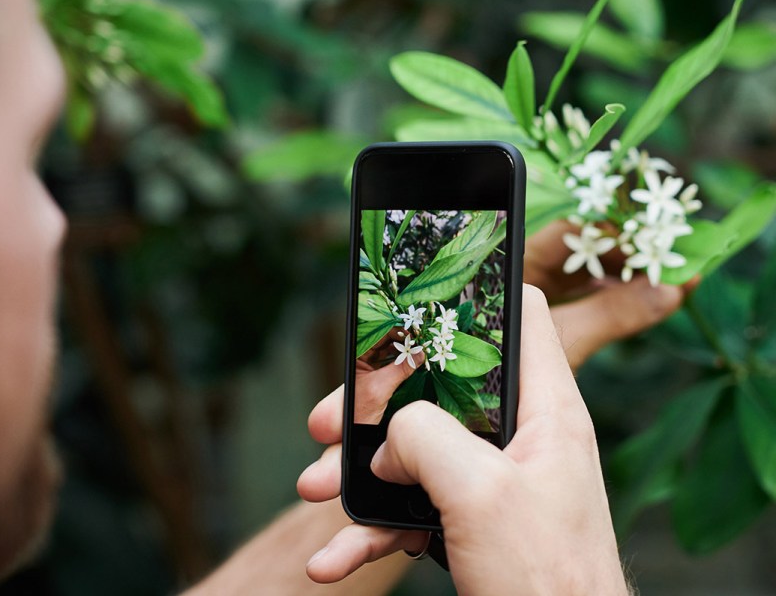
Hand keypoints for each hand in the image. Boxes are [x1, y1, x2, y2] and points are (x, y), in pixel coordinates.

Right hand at [297, 219, 694, 583]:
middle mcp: (518, 436)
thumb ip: (425, 438)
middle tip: (327, 420)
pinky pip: (411, 508)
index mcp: (543, 410)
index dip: (474, 293)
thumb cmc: (546, 580)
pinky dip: (370, 529)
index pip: (519, 317)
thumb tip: (390, 440)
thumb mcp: (479, 493)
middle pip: (439, 388)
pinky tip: (334, 557)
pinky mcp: (470, 520)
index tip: (418, 293)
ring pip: (414, 450)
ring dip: (357, 471)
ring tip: (314, 489)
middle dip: (376, 404)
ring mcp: (491, 480)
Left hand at [354, 329, 422, 423]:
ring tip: (420, 348)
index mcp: (357, 355)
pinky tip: (415, 360)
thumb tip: (419, 354)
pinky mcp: (379, 376)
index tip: (412, 332)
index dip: (395, 330)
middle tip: (420, 340)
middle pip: (385, 340)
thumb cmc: (358, 410)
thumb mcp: (381, 387)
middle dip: (402, 339)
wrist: (353, 430)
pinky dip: (404, 360)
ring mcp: (371, 367)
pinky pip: (394, 362)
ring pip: (391, 351)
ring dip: (405, 349)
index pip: (377, 334)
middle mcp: (363, 358)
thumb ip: (400, 369)